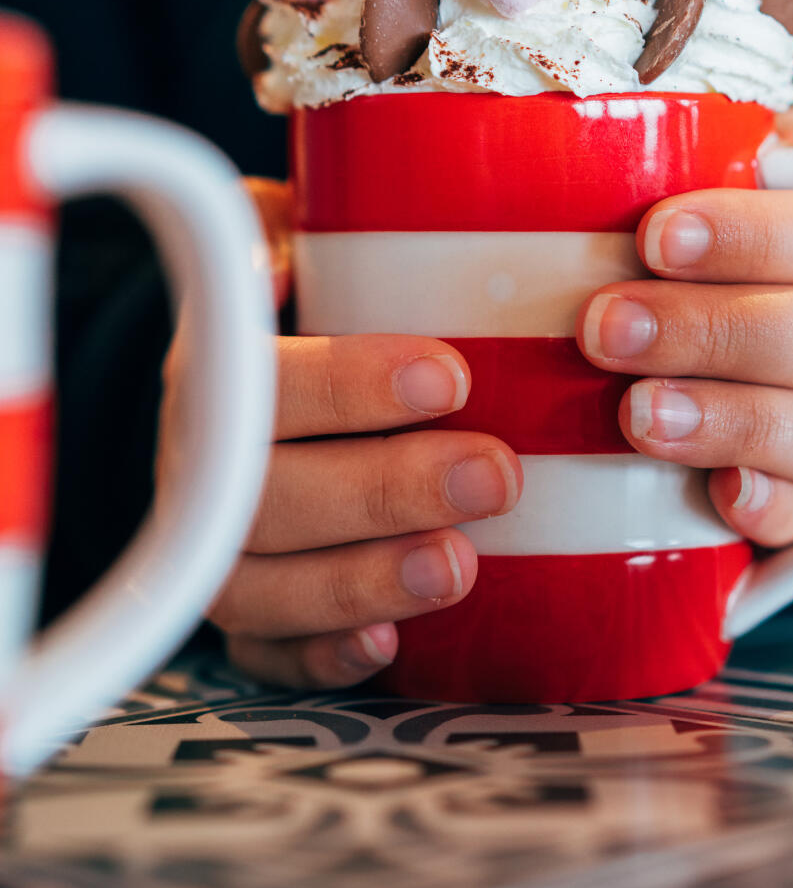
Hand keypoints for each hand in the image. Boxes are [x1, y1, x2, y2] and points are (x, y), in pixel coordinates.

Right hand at [157, 181, 521, 689]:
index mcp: (214, 375)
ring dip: (363, 579)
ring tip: (460, 566)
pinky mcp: (247, 622)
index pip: (265, 380)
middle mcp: (201, 469)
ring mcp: (217, 552)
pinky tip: (387, 645)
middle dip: (386, 490)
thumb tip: (292, 242)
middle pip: (269, 495)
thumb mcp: (287, 244)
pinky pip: (265, 659)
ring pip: (264, 587)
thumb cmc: (300, 321)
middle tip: (496, 475)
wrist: (244, 407)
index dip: (348, 383)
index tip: (448, 376)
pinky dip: (320, 658)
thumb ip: (292, 227)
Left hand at [577, 106, 792, 546]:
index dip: (752, 234)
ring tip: (637, 416)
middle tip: (607, 328)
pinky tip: (721, 496)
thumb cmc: (685, 269)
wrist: (711, 381)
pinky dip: (773, 504)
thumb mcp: (692, 197)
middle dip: (717, 330)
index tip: (655, 234)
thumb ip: (694, 157)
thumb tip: (654, 112)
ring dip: (735, 419)